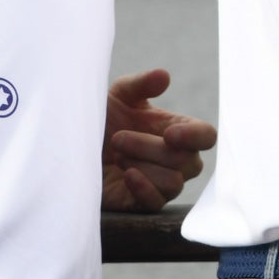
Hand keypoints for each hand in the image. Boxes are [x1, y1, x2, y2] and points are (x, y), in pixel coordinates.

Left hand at [103, 69, 217, 211]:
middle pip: (188, 161)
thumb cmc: (102, 118)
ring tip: (118, 156)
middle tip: (118, 138)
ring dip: (144, 167)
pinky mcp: (141, 202)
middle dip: (151, 149)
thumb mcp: (119, 95)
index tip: (169, 133)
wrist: (72, 146)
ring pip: (174, 183)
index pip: (206, 136)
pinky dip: (144, 188)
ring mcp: (160, 183)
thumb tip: (164, 76)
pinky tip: (126, 175)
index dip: (195, 137)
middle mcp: (175, 159)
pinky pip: (156, 202)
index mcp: (177, 130)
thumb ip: (141, 84)